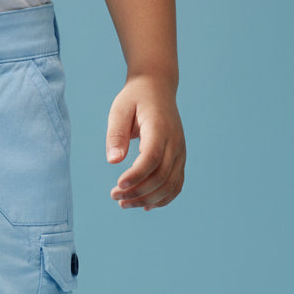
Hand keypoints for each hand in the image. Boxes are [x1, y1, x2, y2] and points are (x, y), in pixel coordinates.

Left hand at [106, 74, 185, 210]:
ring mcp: (180, 152)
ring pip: (170, 185)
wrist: (157, 87)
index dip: (136, 176)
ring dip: (147, 199)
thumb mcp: (119, 109)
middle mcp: (175, 142)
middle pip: (161, 177)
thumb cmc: (135, 98)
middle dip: (137, 192)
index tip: (117, 186)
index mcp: (160, 129)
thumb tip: (113, 161)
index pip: (152, 158)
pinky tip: (145, 205)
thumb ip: (116, 134)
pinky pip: (176, 184)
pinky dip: (163, 199)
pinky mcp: (180, 158)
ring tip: (124, 204)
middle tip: (114, 197)